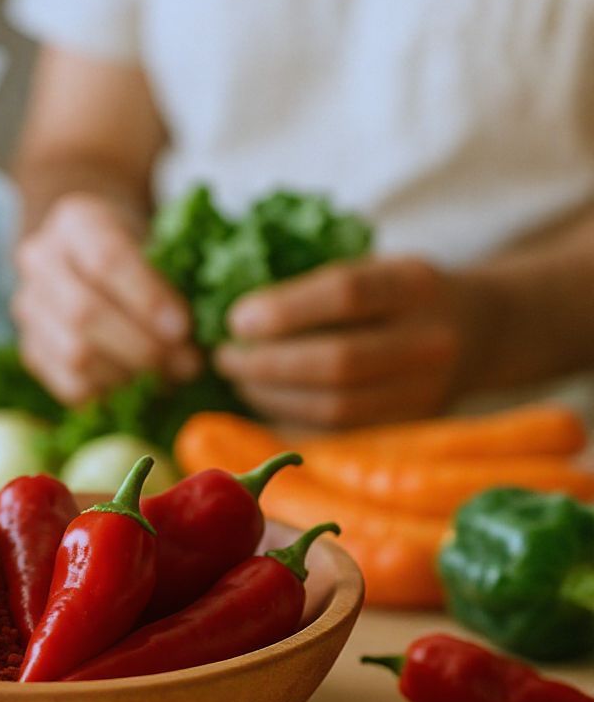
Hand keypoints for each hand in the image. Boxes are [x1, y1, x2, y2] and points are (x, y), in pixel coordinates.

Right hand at [12, 193, 200, 403]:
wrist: (95, 253)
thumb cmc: (142, 247)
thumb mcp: (161, 239)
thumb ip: (177, 272)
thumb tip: (203, 326)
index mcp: (75, 221)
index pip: (105, 259)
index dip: (146, 298)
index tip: (184, 328)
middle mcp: (39, 260)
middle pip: (83, 312)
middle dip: (142, 346)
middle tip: (187, 364)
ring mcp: (28, 307)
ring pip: (73, 353)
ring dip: (130, 375)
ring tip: (170, 378)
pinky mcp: (31, 349)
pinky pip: (67, 383)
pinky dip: (110, 394)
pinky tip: (142, 388)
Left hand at [213, 257, 472, 428]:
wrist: (477, 331)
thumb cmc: (397, 294)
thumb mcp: (371, 268)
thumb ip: (314, 288)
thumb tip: (236, 320)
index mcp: (415, 283)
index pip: (345, 294)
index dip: (283, 310)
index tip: (236, 320)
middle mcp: (430, 339)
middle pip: (339, 361)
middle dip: (268, 364)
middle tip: (225, 356)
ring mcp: (426, 390)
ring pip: (337, 407)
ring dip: (273, 397)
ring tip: (238, 379)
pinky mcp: (410, 428)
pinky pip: (340, 433)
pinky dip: (293, 419)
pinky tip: (265, 402)